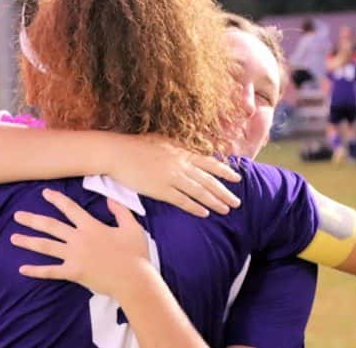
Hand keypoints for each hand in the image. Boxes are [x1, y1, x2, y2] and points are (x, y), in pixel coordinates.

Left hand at [10, 189, 150, 296]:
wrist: (133, 279)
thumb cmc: (135, 253)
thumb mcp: (131, 227)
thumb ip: (120, 211)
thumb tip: (109, 199)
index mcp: (91, 226)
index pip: (70, 208)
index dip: (57, 199)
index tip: (44, 193)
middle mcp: (78, 239)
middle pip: (51, 226)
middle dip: (32, 220)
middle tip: (17, 216)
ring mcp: (74, 256)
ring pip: (46, 246)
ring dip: (28, 241)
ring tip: (13, 238)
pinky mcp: (73, 272)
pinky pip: (51, 271)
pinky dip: (36, 271)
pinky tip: (22, 269)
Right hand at [108, 134, 240, 216]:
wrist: (118, 153)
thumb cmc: (136, 146)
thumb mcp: (161, 141)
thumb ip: (176, 148)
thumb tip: (186, 150)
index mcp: (181, 152)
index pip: (209, 163)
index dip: (224, 171)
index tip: (236, 178)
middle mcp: (180, 165)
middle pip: (209, 180)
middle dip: (225, 192)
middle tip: (237, 202)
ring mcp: (172, 178)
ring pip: (200, 192)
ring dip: (215, 202)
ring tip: (226, 209)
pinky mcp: (161, 190)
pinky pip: (183, 201)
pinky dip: (195, 207)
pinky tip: (205, 213)